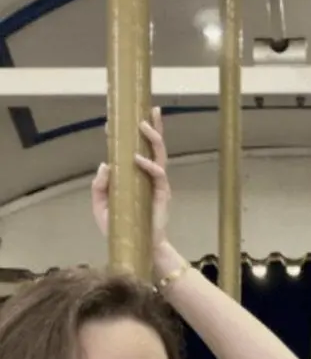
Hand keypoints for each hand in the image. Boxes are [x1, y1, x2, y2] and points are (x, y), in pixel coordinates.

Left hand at [91, 106, 169, 248]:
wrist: (138, 249)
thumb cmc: (121, 229)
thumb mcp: (101, 207)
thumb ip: (100, 187)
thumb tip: (105, 164)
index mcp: (135, 177)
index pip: (134, 151)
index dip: (127, 135)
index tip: (116, 121)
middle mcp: (148, 176)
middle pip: (154, 147)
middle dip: (154, 127)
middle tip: (150, 109)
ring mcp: (157, 184)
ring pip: (160, 155)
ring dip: (154, 138)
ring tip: (145, 125)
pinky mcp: (162, 195)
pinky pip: (159, 174)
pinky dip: (149, 165)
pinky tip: (138, 159)